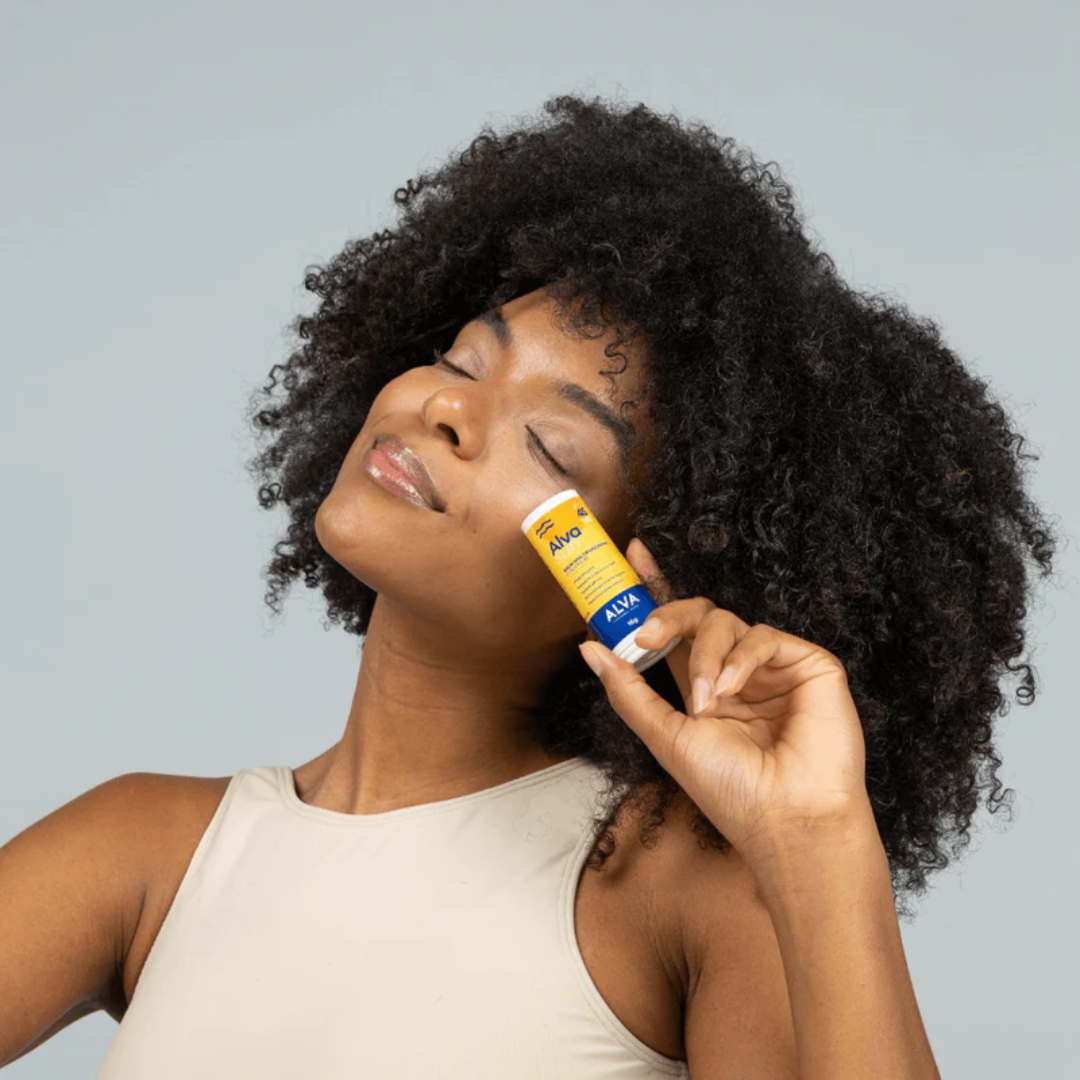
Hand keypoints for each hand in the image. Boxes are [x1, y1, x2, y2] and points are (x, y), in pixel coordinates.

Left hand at [578, 537, 872, 861]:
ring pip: (725, 622)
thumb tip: (589, 648)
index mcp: (703, 685)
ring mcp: (772, 666)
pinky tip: (733, 690)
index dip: (655, 588)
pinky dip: (740, 658)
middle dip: (667, 615)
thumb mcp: (666, 737)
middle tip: (646, 634)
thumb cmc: (730, 790)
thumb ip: (629, 689)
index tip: (632, 553)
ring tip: (706, 702)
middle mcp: (737, 671)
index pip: (676, 628)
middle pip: (698, 614)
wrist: (787, 819)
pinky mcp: (808, 664)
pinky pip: (763, 635)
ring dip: (704, 657)